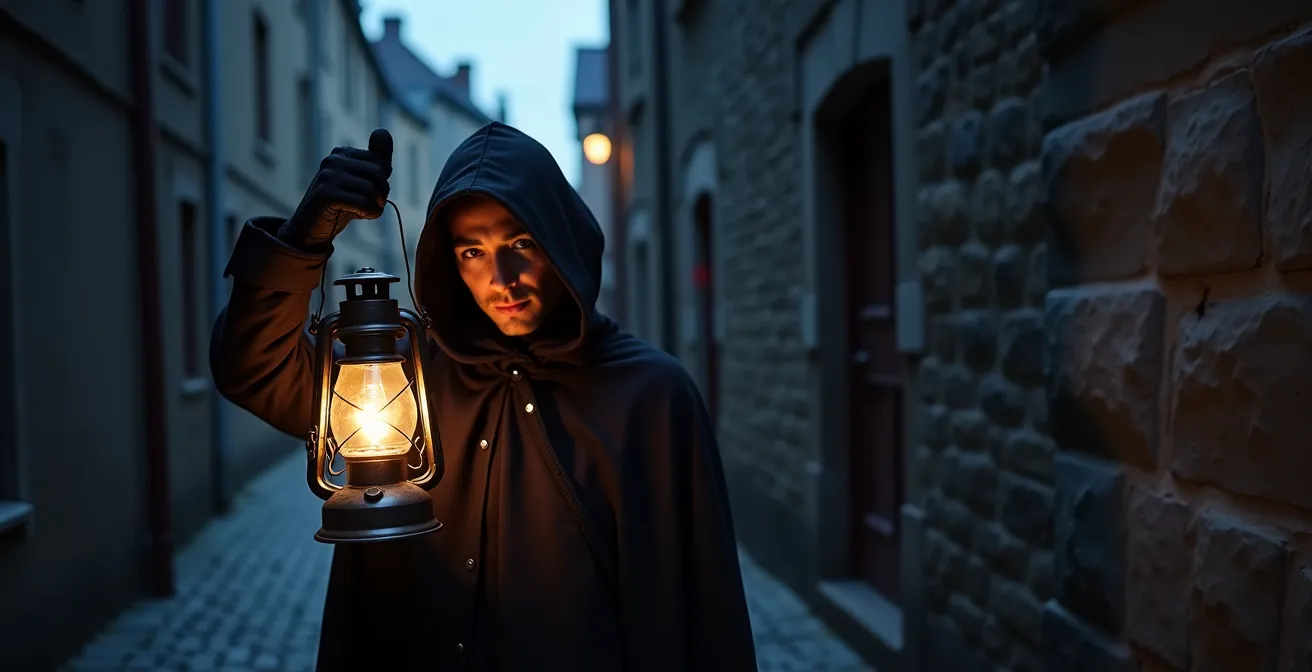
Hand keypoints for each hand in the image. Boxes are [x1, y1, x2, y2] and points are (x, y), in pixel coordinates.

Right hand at [279, 128, 392, 249]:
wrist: (312, 227)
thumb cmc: (340, 204)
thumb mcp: (361, 180)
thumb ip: (377, 158)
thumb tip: (383, 131)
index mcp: (342, 153)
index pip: (381, 162)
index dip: (383, 182)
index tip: (372, 192)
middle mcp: (333, 159)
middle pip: (379, 173)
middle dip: (382, 193)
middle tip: (373, 204)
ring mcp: (328, 175)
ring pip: (371, 189)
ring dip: (376, 206)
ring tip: (366, 211)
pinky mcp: (325, 194)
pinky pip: (362, 202)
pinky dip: (369, 213)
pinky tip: (362, 216)